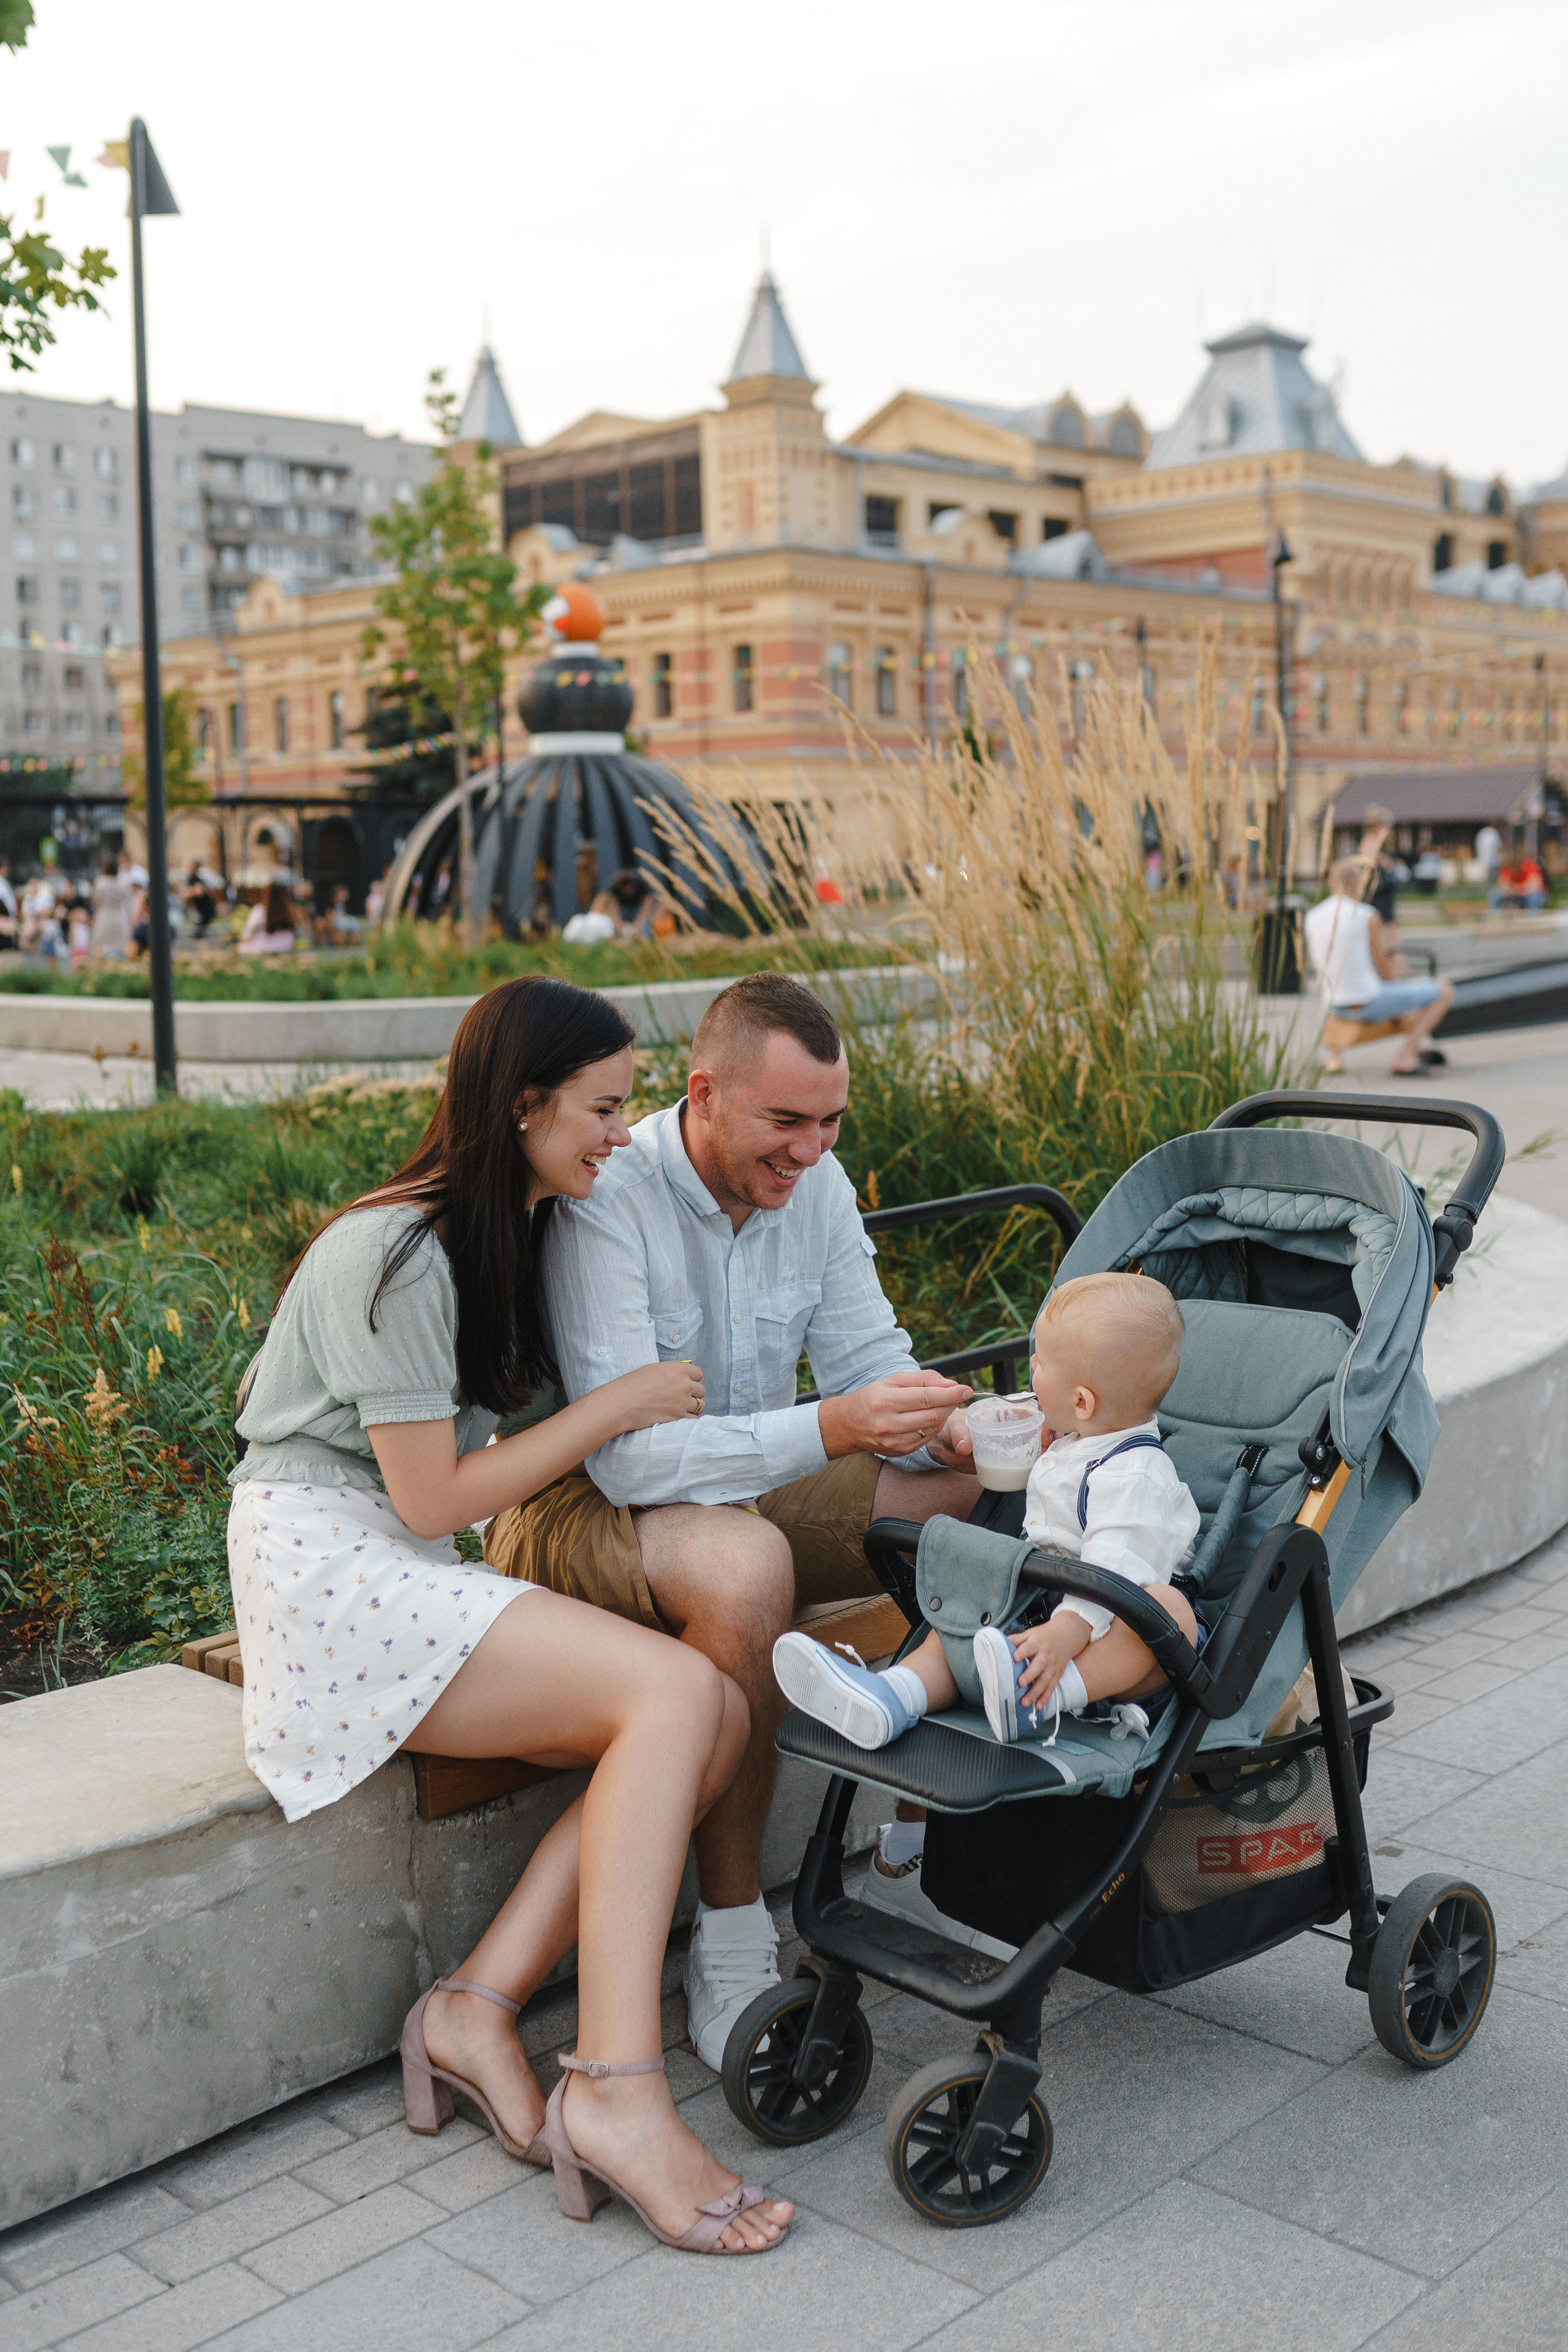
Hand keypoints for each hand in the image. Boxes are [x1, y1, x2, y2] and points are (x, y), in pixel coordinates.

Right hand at [604, 1358, 704, 1433]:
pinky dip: (688, 1419)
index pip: (699, 1373)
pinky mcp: (678, 1417)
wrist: (621, 1403)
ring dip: (692, 1407)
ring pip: (700, 1405)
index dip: (692, 1379)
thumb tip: (679, 1377)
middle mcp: (684, 1384)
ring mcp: (683, 1401)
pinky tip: (678, 1417)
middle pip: (701, 1390)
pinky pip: (693, 1419)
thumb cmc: (631, 1385)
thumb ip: (670, 1373)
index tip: (686, 1384)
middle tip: (681, 1398)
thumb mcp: (653, 1370)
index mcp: (678, 1369)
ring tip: (680, 1409)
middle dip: (693, 1394)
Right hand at [818, 1365, 971, 1459]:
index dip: (951, 1394)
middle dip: (950, 1404)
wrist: (850, 1424)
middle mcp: (888, 1424)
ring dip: (944, 1416)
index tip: (966, 1389)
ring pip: (933, 1429)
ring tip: (942, 1404)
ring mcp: (894, 1441)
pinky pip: (927, 1439)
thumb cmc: (874, 1396)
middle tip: (956, 1395)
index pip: (927, 1398)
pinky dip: (934, 1427)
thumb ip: (923, 1379)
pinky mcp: (900, 1451)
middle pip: (933, 1416)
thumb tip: (951, 1385)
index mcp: (885, 1402)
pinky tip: (930, 1418)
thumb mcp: (894, 1380)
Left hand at [1010, 1614, 1089, 1707]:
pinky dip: (1045, 1697)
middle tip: (1020, 1683)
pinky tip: (1038, 1706)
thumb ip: (1016, 1639)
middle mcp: (1046, 1656)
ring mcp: (1052, 1667)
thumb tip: (999, 1643)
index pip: (1029, 1647)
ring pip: (1044, 1680)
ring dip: (1035, 1692)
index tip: (1015, 1657)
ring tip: (1025, 1701)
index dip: (1022, 1652)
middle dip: (1030, 1675)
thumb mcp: (1030, 1633)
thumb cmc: (1044, 1636)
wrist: (1066, 1636)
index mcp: (1037, 1643)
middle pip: (1038, 1666)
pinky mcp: (1057, 1675)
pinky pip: (1051, 1688)